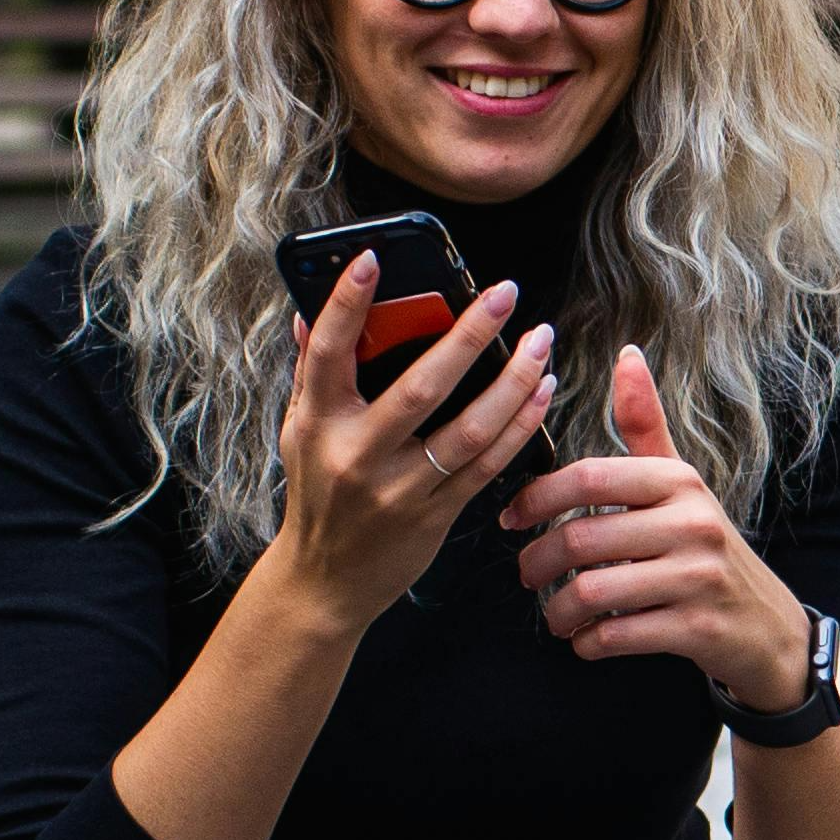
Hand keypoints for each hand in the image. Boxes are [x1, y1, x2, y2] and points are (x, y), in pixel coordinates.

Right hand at [273, 262, 557, 631]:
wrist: (326, 582)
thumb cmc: (317, 495)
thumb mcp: (300, 431)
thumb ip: (310, 371)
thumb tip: (309, 310)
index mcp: (319, 423)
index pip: (330, 351)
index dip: (348, 303)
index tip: (373, 258)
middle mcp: (358, 455)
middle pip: (422, 387)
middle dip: (469, 335)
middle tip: (505, 294)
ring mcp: (400, 489)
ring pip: (469, 428)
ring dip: (513, 382)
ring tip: (540, 342)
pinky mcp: (435, 516)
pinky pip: (487, 465)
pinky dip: (519, 426)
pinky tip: (539, 393)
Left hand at [506, 348, 814, 711]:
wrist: (767, 626)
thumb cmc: (706, 549)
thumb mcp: (681, 485)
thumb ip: (646, 426)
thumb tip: (627, 354)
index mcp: (678, 482)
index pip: (589, 477)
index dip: (537, 497)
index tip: (512, 519)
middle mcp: (693, 523)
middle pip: (581, 539)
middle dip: (537, 563)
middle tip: (526, 575)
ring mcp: (698, 578)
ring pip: (593, 592)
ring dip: (558, 611)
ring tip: (556, 615)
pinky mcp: (698, 629)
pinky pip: (617, 635)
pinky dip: (588, 642)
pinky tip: (587, 639)